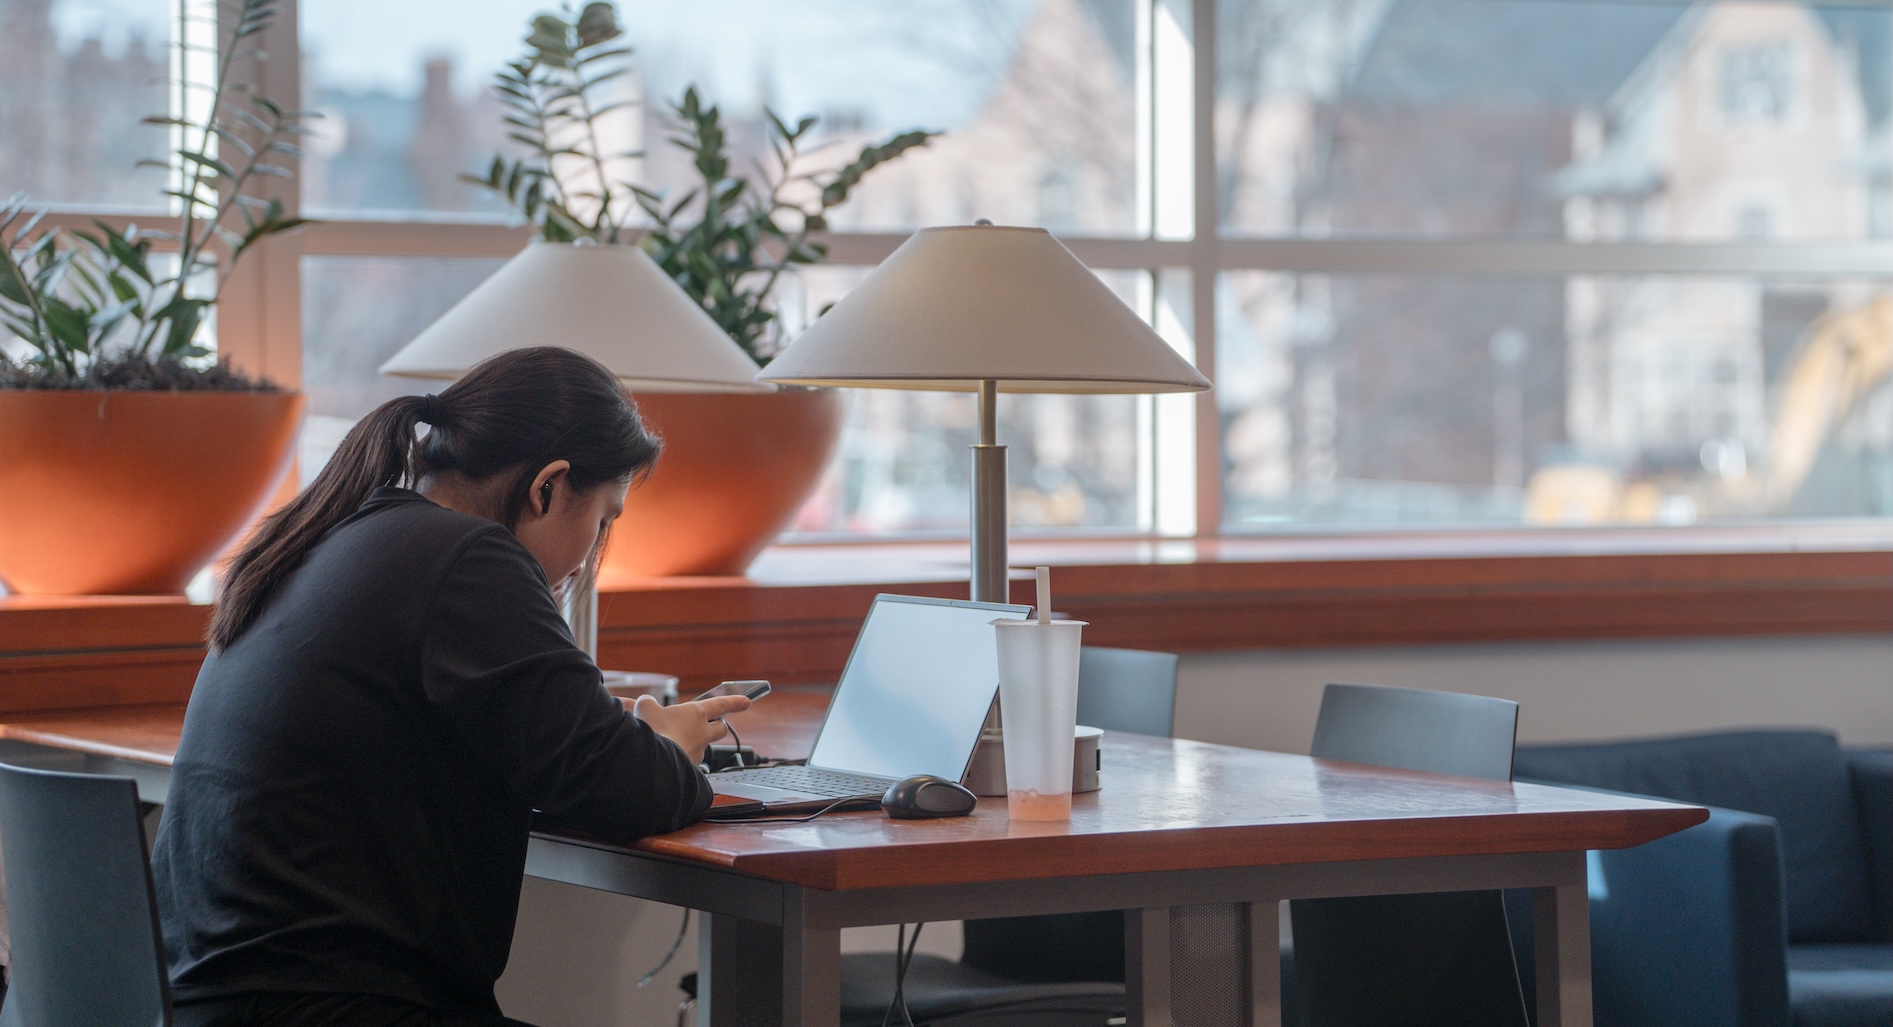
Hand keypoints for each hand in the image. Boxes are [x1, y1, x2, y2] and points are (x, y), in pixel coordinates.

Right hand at [633, 694, 750, 764]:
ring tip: (674, 742)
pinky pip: (688, 762)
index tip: (746, 701)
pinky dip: (681, 759)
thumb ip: (647, 704)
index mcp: (696, 713)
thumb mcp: (645, 709)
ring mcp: (697, 754)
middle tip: (714, 723)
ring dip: (695, 744)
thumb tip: (645, 703)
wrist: (653, 764)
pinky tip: (666, 758)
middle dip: (719, 725)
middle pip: (720, 729)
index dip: (734, 701)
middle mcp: (702, 734)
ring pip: (703, 747)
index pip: (721, 704)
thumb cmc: (654, 732)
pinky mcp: (689, 769)